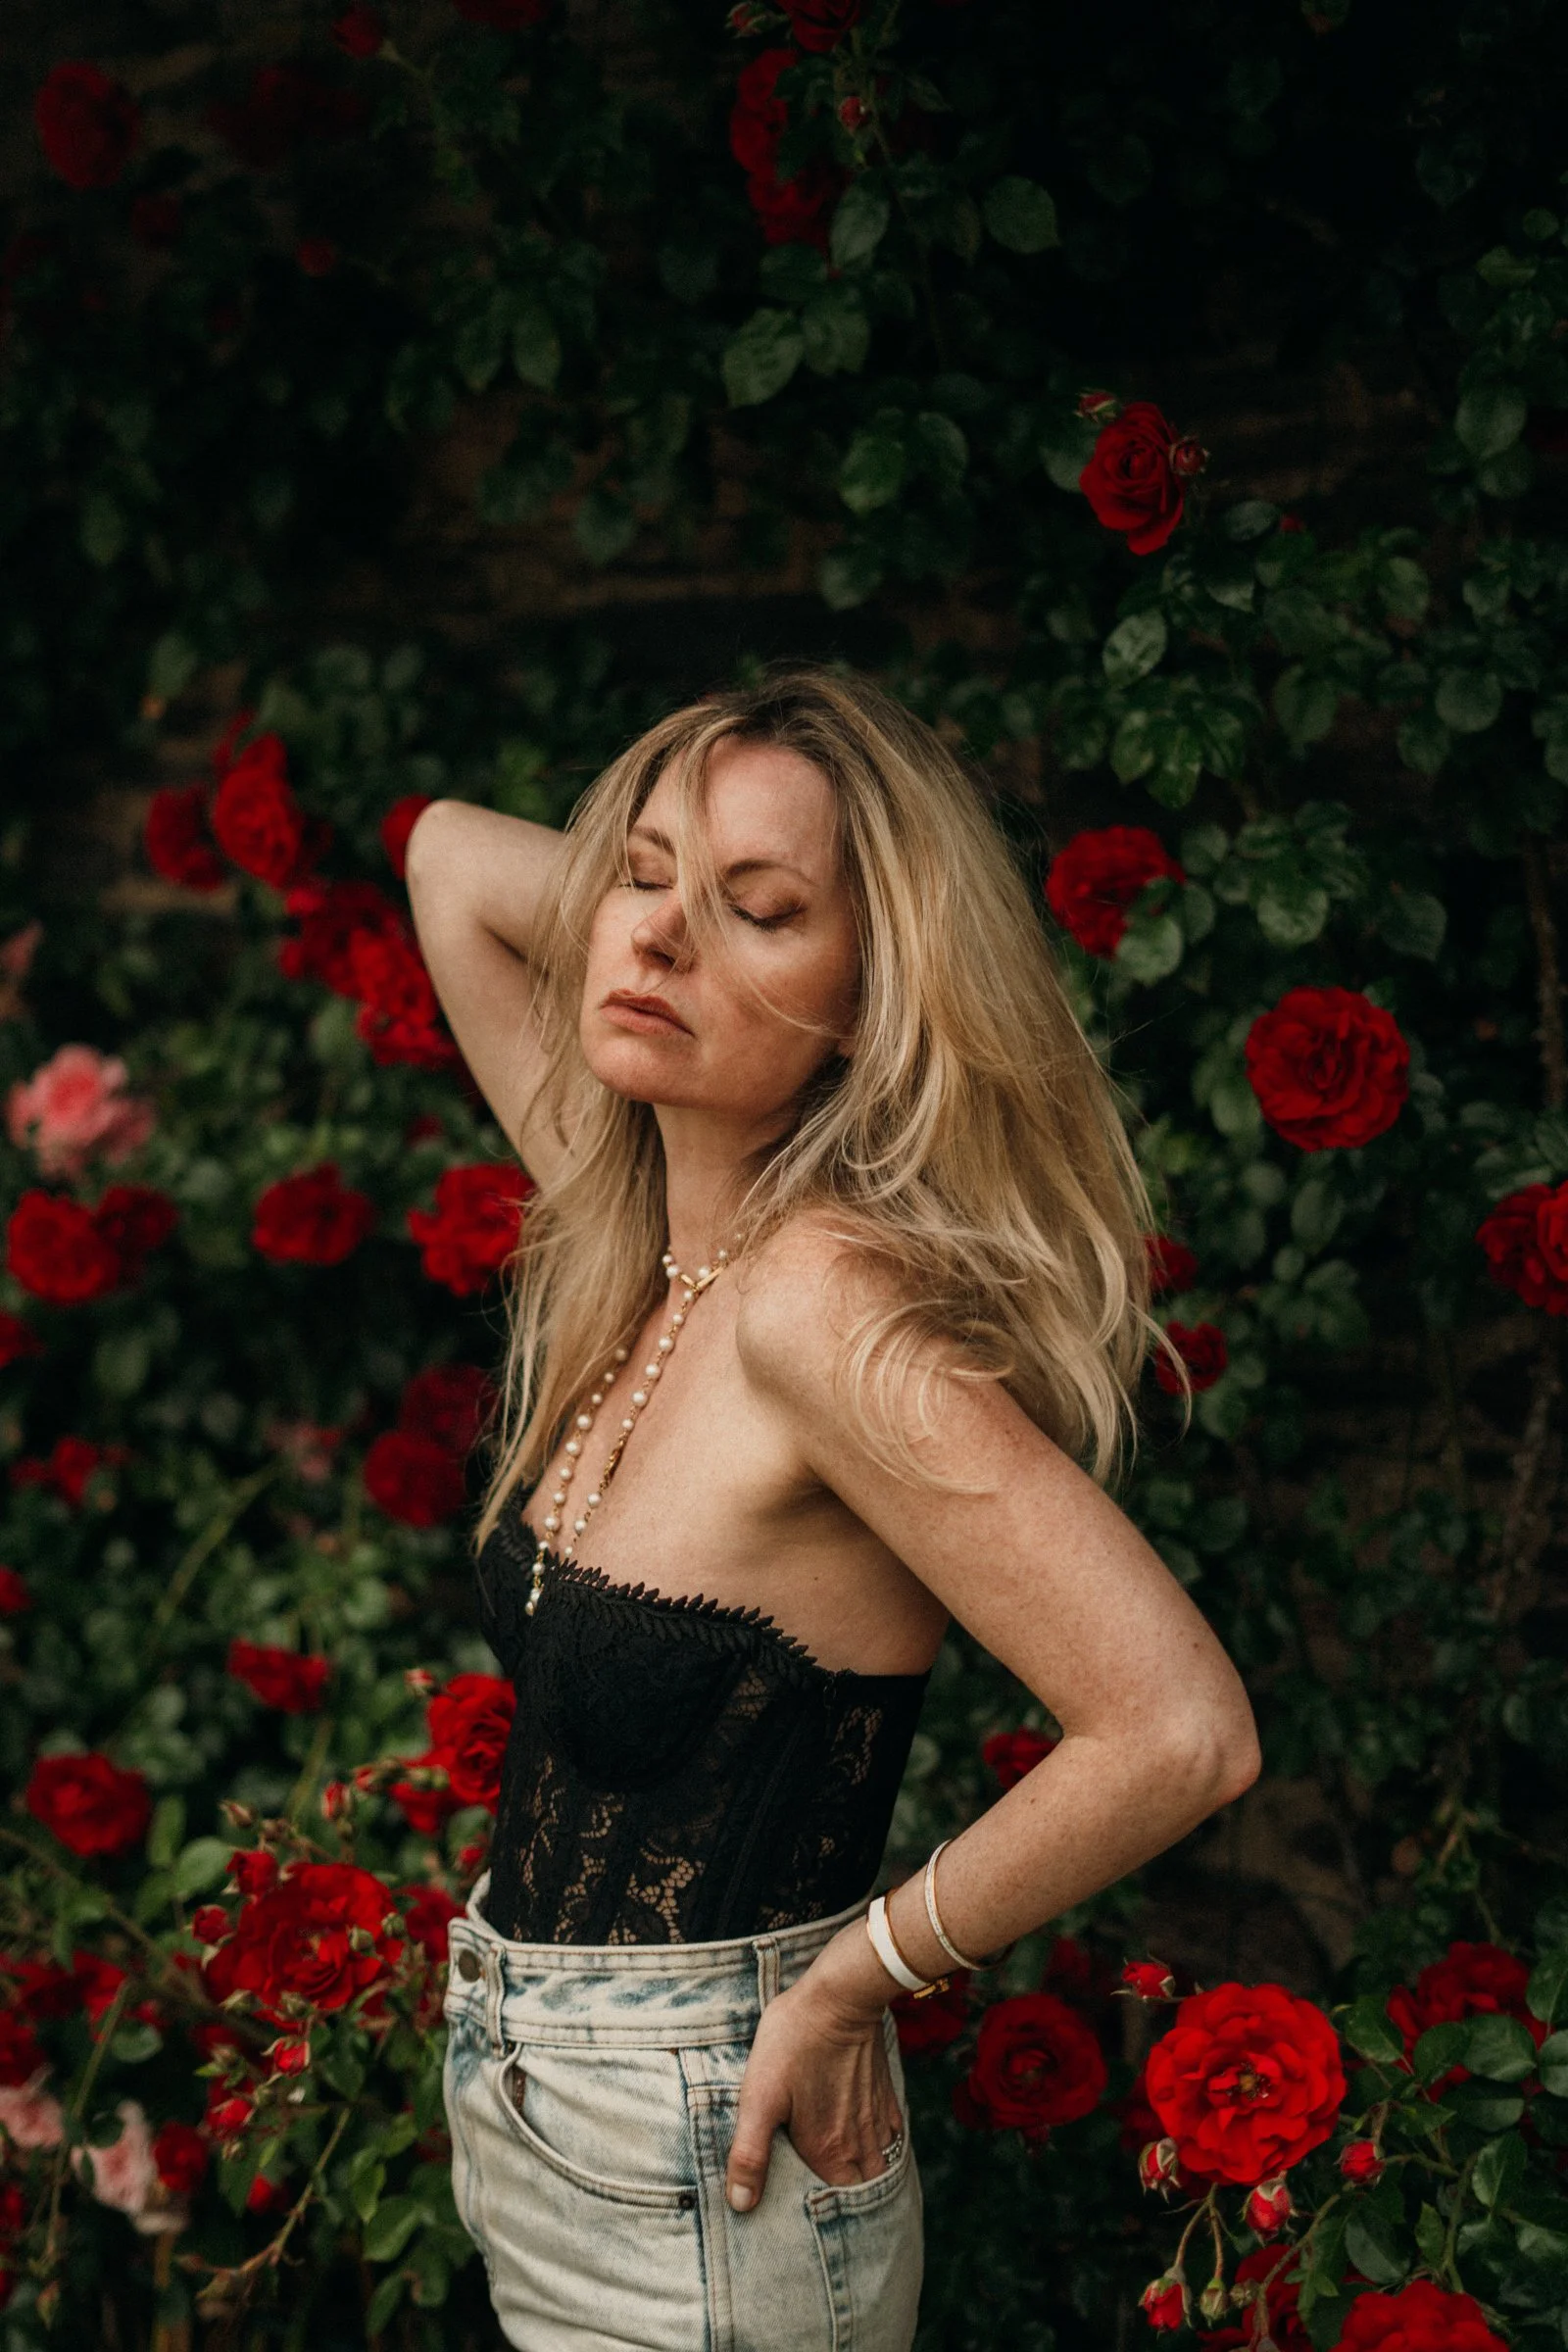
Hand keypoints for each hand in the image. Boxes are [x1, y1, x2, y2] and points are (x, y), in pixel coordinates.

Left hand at [724, 1939, 903, 2212]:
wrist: (841, 1996)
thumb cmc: (795, 2042)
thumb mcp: (759, 2096)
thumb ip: (750, 2154)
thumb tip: (740, 2205)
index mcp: (830, 2153)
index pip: (834, 2210)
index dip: (821, 2225)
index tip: (805, 2228)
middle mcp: (861, 2146)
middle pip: (860, 2196)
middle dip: (846, 2211)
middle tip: (825, 2215)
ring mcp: (878, 2122)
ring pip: (878, 2172)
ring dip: (863, 2184)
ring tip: (842, 2188)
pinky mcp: (885, 2098)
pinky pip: (889, 2143)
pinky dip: (877, 2155)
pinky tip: (861, 2149)